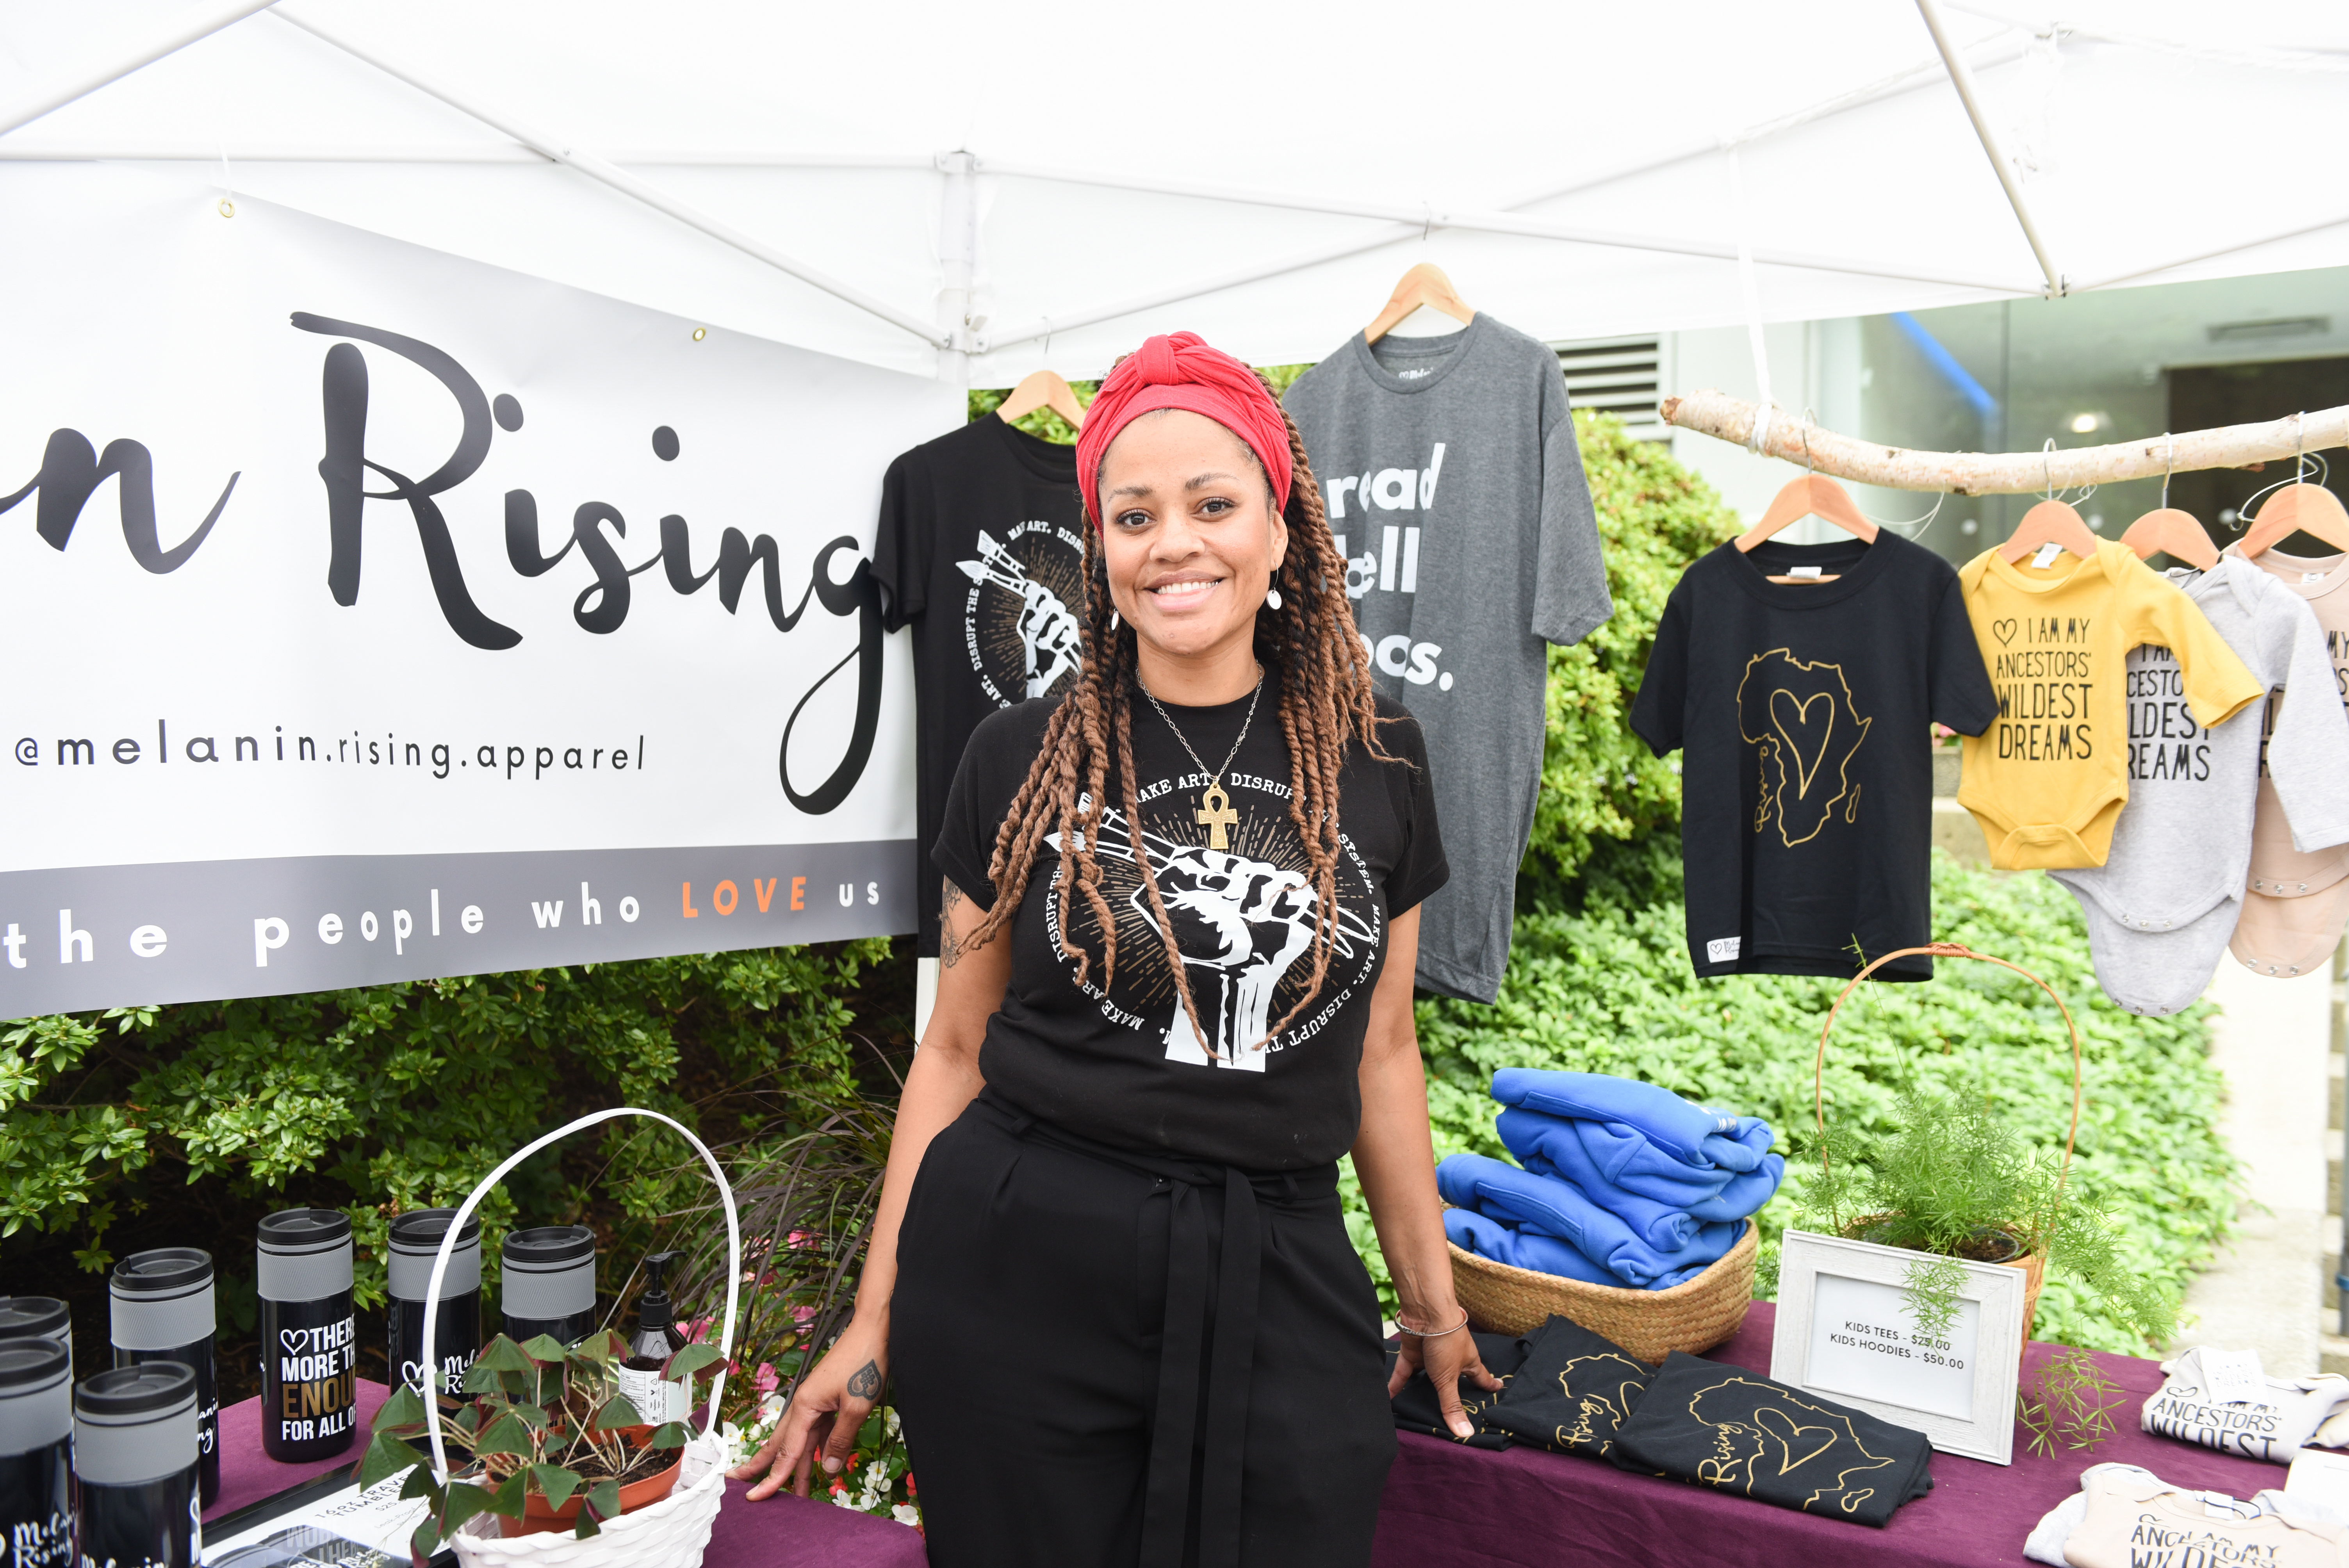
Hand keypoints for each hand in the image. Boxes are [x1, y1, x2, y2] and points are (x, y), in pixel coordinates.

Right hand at [729, 1318, 887, 1499]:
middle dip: (765, 1469)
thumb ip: (842, 1439)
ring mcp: (816, 1402)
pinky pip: (816, 1431)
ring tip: (789, 1491)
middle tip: (747, 1490)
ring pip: (800, 1440)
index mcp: (805, 1405)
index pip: (787, 1450)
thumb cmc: (865, 1362)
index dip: (773, 1477)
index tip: (756, 1497)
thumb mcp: (857, 1405)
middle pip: (782, 1444)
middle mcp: (805, 1404)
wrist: (874, 1330)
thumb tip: (828, 1469)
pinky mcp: (828, 1401)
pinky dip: (814, 1450)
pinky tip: (816, 1464)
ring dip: (794, 1465)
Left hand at [1385, 1308, 1500, 1440]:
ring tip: (1414, 1407)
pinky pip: (1403, 1371)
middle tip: (1452, 1405)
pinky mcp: (1413, 1351)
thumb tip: (1466, 1434)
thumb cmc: (1446, 1341)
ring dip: (1420, 1388)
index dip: (1489, 1385)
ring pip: (1425, 1375)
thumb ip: (1453, 1405)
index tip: (1497, 1387)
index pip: (1481, 1378)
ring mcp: (1430, 1354)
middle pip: (1452, 1378)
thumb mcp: (1450, 1379)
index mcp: (1468, 1362)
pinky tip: (1388, 1397)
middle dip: (1451, 1390)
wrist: (1425, 1312)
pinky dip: (1396, 1383)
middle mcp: (1450, 1359)